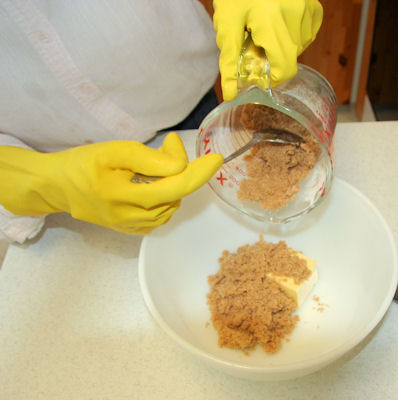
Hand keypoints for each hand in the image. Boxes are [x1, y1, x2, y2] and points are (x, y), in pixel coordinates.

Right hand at [0, 133, 222, 233]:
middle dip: (182, 170)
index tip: (216, 158)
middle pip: (175, 196)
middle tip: (168, 147)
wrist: (55, 186)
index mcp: (123, 195)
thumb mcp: (113, 151)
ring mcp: (130, 227)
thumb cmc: (82, 164)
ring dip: (172, 185)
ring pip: (170, 208)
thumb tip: (180, 165)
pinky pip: (160, 217)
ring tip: (153, 167)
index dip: (199, 173)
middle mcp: (129, 217)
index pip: (175, 186)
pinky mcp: (128, 231)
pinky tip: (152, 185)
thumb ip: (148, 158)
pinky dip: (165, 199)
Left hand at [213, 0, 322, 100]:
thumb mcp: (227, 23)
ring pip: (299, 47)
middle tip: (255, 41)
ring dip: (284, 46)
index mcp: (270, 20)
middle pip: (290, 58)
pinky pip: (308, 34)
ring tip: (266, 27)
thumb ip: (229, 60)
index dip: (273, 77)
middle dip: (273, 57)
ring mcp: (306, 8)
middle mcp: (294, 14)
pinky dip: (295, 35)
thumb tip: (231, 93)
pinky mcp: (313, 6)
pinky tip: (280, 23)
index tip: (260, 72)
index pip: (284, 67)